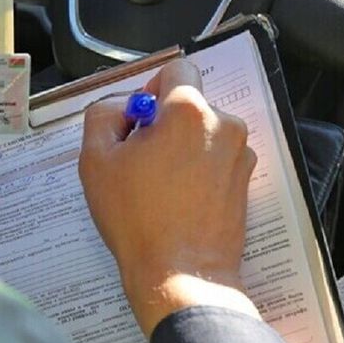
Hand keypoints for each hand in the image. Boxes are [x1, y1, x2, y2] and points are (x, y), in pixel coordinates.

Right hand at [79, 60, 258, 336]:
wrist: (182, 274)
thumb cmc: (137, 219)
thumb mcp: (96, 160)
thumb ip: (103, 115)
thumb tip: (122, 107)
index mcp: (189, 110)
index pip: (176, 68)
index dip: (151, 89)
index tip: (140, 121)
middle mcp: (224, 125)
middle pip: (190, 104)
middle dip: (166, 123)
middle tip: (143, 161)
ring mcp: (241, 155)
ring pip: (204, 133)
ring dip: (184, 148)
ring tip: (162, 187)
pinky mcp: (247, 182)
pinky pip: (219, 159)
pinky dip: (201, 170)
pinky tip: (181, 201)